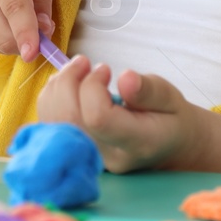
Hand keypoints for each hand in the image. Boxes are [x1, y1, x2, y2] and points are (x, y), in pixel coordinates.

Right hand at [0, 0, 56, 62]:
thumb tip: (43, 28)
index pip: (14, 6)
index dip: (25, 32)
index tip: (32, 52)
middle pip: (4, 33)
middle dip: (28, 41)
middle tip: (43, 29)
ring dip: (17, 40)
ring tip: (21, 17)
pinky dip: (5, 40)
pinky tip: (6, 21)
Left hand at [37, 56, 220, 174]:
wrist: (168, 146)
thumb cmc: (169, 118)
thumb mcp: (170, 97)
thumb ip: (148, 90)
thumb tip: (125, 78)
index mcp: (137, 143)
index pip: (98, 118)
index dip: (93, 87)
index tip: (105, 69)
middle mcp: (108, 156)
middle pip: (69, 120)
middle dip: (68, 81)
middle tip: (83, 61)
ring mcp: (89, 159)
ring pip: (53, 124)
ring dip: (56, 88)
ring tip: (75, 69)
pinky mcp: (76, 153)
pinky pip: (49, 126)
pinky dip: (51, 99)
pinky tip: (66, 85)